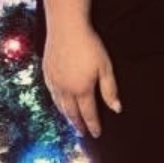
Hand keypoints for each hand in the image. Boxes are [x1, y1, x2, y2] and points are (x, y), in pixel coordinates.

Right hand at [42, 23, 121, 139]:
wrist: (66, 27)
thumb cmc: (89, 45)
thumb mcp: (105, 67)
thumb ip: (110, 90)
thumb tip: (116, 109)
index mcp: (82, 89)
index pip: (88, 113)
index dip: (93, 125)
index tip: (96, 134)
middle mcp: (66, 89)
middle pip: (72, 113)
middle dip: (78, 125)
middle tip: (83, 134)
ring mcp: (54, 82)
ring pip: (60, 105)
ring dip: (67, 116)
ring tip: (72, 122)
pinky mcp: (47, 73)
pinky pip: (52, 94)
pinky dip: (57, 103)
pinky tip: (59, 103)